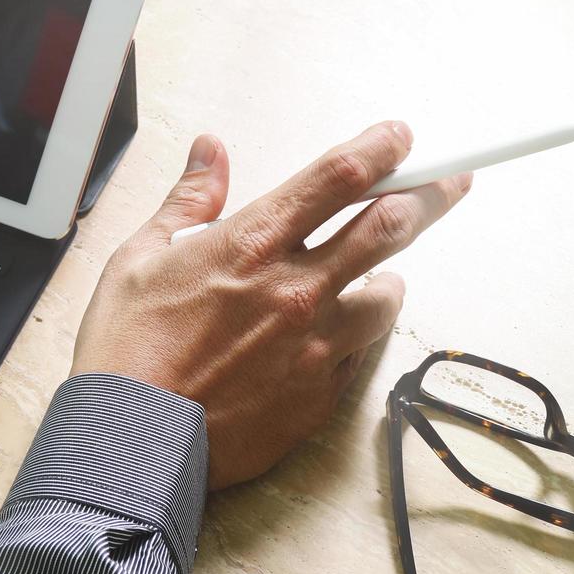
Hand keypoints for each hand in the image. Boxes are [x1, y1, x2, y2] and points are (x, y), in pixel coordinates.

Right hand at [71, 121, 471, 489]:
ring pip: (387, 297)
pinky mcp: (318, 394)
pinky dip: (357, 336)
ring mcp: (315, 344)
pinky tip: (343, 334)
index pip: (338, 177)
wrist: (131, 437)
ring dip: (390, 276)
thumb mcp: (138, 257)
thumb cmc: (126, 349)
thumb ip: (188, 200)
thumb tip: (211, 152)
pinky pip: (359, 354)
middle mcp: (296, 289)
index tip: (400, 136)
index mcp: (252, 244)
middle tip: (448, 183)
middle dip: (428, 195)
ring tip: (384, 275)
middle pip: (389, 226)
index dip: (380, 147)